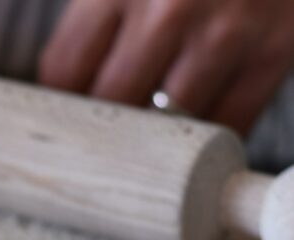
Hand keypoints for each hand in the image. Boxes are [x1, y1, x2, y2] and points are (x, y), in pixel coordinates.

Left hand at [40, 0, 293, 134]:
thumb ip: (97, 5)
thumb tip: (63, 76)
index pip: (65, 69)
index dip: (61, 94)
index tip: (67, 102)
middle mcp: (169, 8)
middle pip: (113, 101)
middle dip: (105, 114)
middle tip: (109, 115)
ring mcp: (226, 32)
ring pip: (168, 121)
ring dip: (157, 127)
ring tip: (152, 114)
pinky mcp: (275, 51)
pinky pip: (228, 121)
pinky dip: (209, 132)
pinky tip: (197, 122)